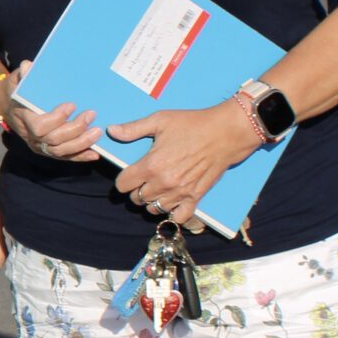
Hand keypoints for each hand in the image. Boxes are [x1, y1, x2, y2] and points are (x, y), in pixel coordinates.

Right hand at [1, 59, 102, 161]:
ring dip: (81, 143)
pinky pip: (65, 157)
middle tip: (91, 115)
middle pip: (53, 140)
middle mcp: (31, 136)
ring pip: (61, 151)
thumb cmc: (17, 91)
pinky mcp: (49, 151)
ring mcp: (40, 146)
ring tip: (97, 132)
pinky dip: (81, 156)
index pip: (39, 126)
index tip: (72, 105)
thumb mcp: (16, 80)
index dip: (56, 119)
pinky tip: (95, 153)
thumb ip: (23, 74)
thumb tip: (28, 67)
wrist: (10, 107)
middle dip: (75, 129)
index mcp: (23, 118)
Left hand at [109, 102, 260, 228]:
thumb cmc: (192, 124)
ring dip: (151, 201)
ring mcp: (180, 193)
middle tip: (143, 180)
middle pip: (137, 199)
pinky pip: (178, 217)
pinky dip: (173, 213)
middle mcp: (163, 183)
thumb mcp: (160, 120)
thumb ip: (133, 129)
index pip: (123, 185)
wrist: (225, 133)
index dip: (122, 180)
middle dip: (136, 190)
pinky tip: (172, 202)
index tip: (128, 175)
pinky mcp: (195, 197)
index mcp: (151, 165)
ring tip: (156, 190)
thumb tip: (111, 131)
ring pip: (154, 209)